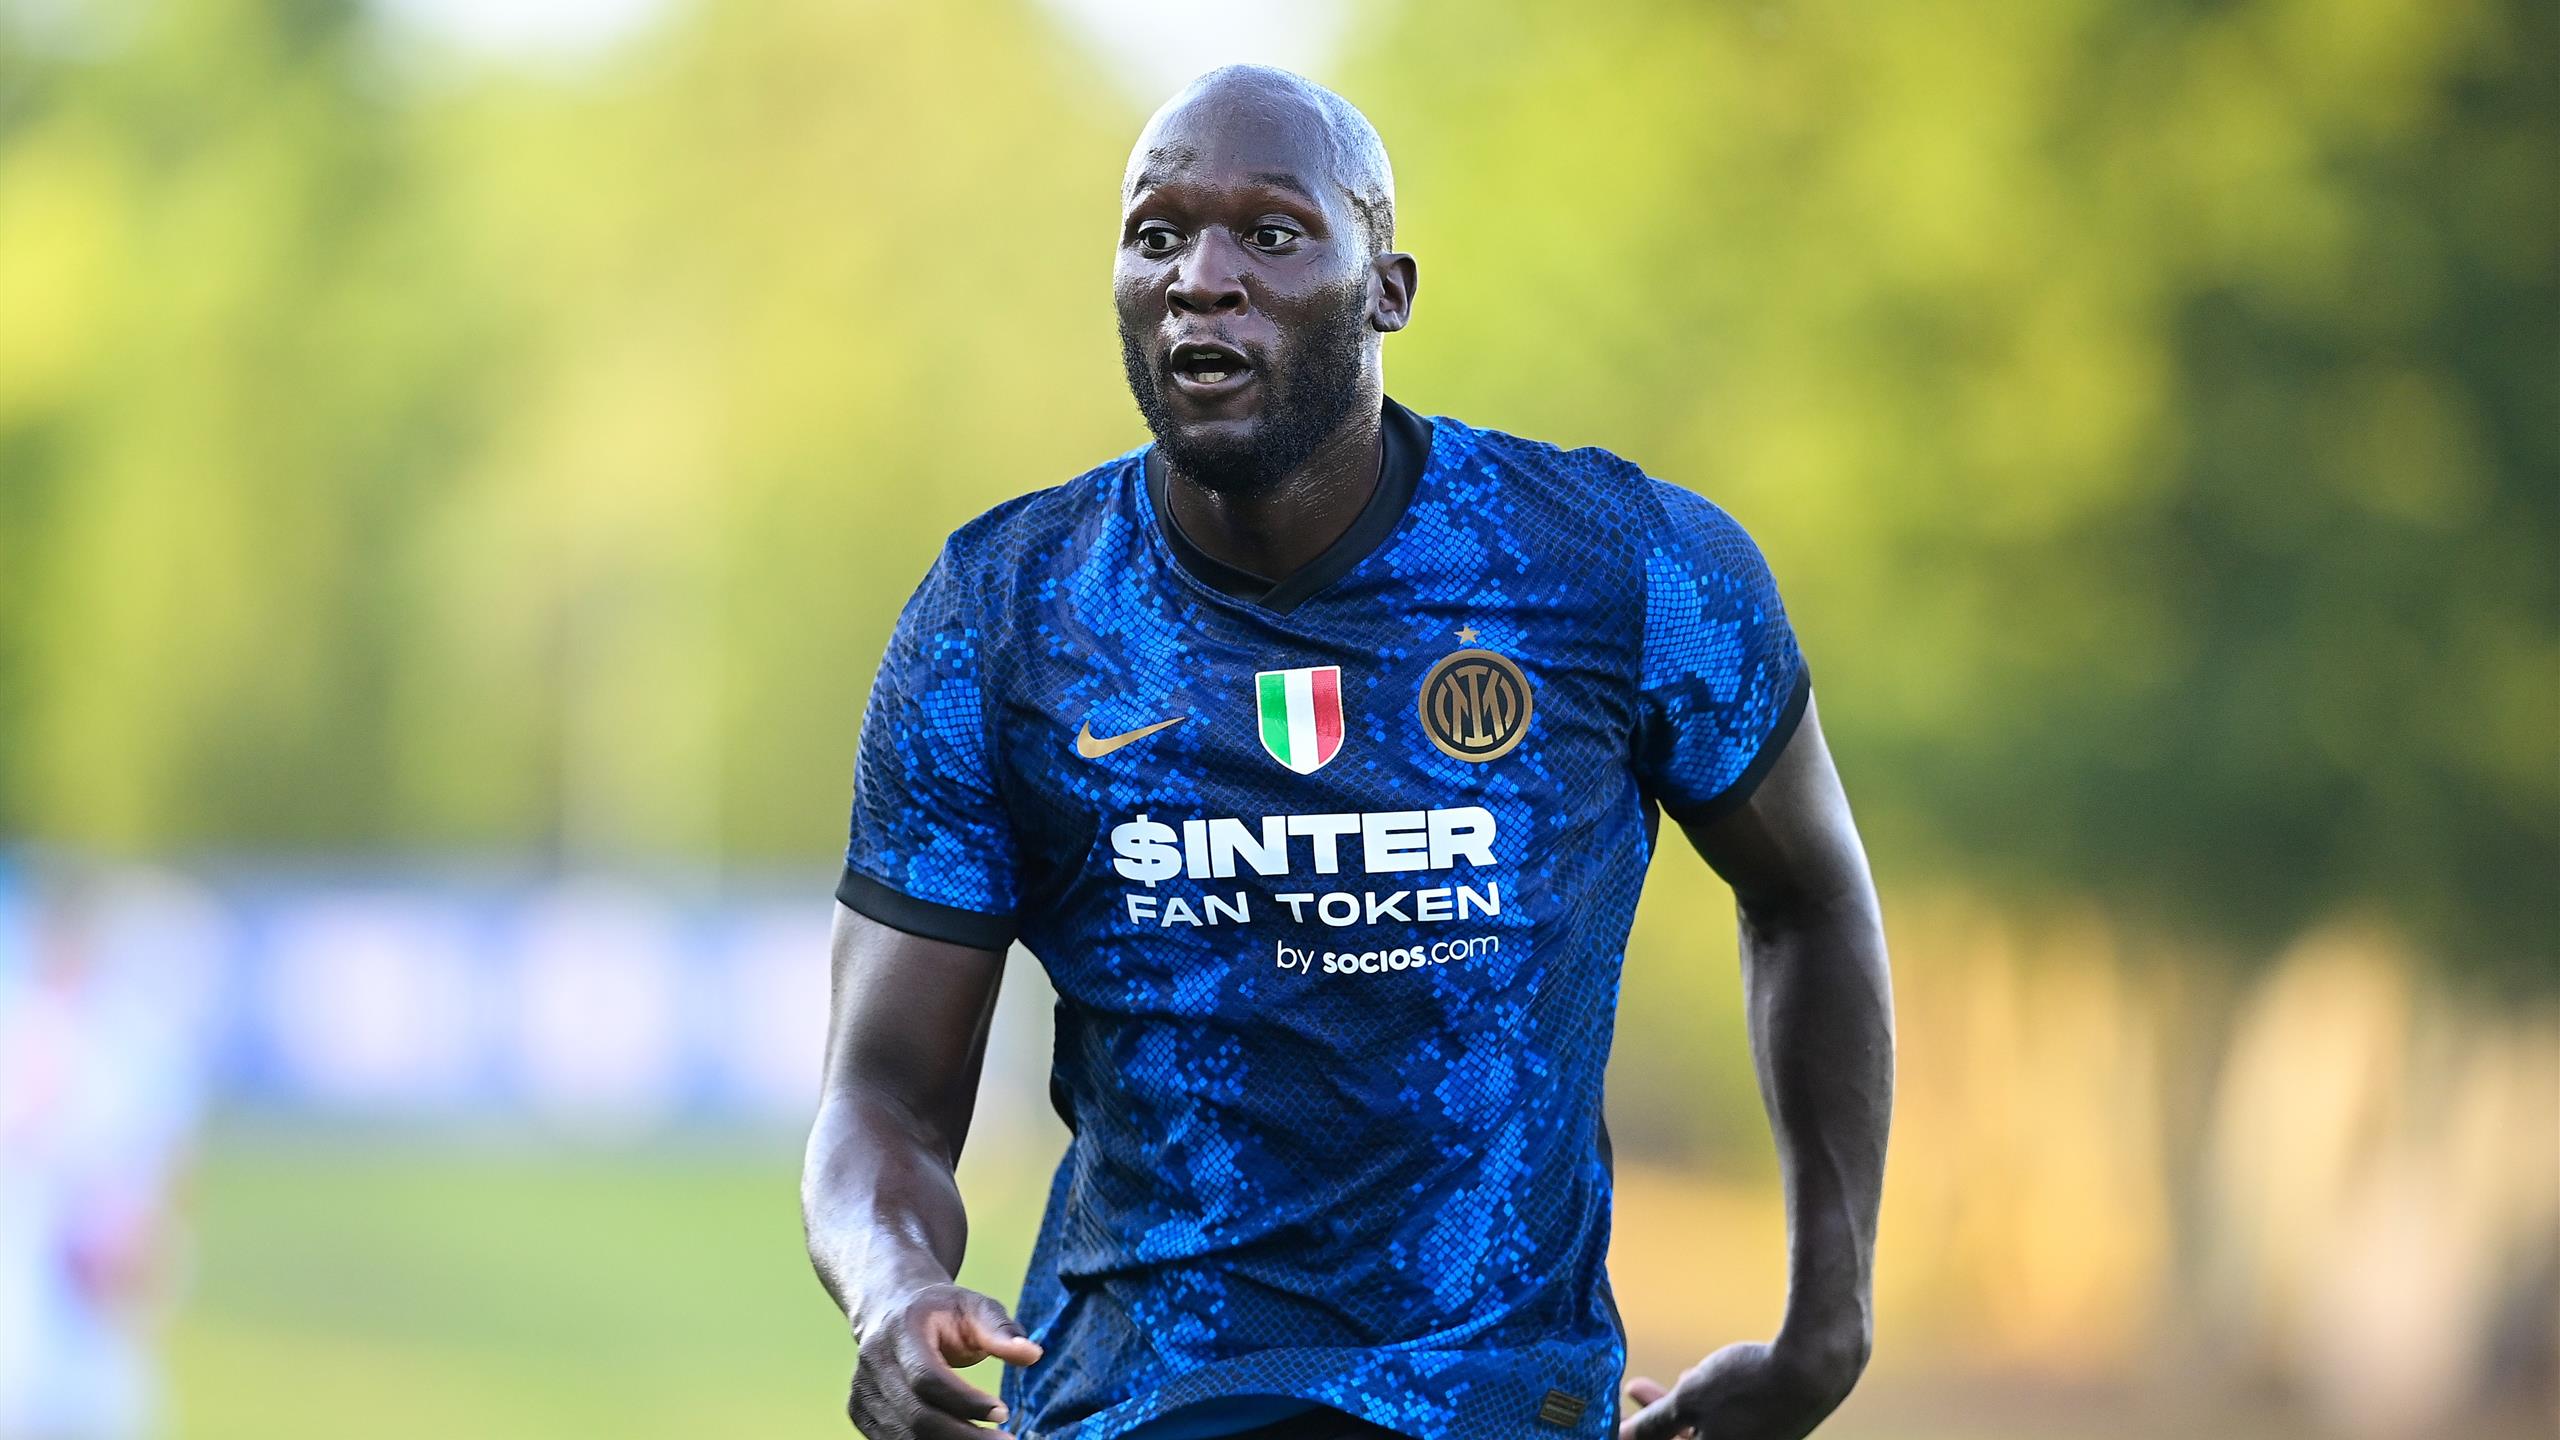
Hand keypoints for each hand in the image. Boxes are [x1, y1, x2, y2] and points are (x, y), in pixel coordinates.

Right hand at [848, 1282, 1043, 1437]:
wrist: (893, 1308)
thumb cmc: (942, 1310)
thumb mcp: (974, 1307)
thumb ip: (1002, 1331)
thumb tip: (1033, 1354)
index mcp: (900, 1330)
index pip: (927, 1378)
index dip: (965, 1402)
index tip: (1003, 1413)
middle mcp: (874, 1361)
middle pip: (916, 1416)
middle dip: (964, 1437)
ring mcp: (861, 1389)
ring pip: (905, 1436)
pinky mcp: (859, 1411)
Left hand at [1618, 1334, 1864, 1439]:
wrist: (1816, 1366)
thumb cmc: (1750, 1386)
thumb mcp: (1690, 1401)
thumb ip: (1656, 1424)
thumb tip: (1622, 1438)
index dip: (1646, 1434)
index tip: (1628, 1415)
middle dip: (1659, 1418)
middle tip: (1635, 1388)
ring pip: (1711, 1429)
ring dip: (1687, 1407)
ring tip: (1679, 1378)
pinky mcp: (1775, 1429)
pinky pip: (1734, 1421)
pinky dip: (1715, 1404)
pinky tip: (1706, 1377)